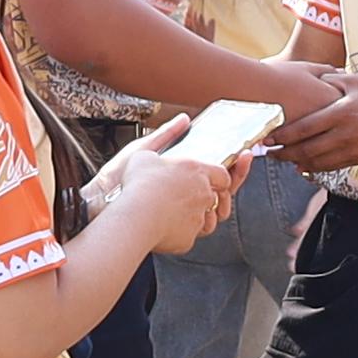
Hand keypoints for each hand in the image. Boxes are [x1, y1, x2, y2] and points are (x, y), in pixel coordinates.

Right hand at [98, 126, 243, 253]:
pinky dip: (182, 232)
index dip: (221, 177)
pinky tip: (167, 227)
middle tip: (196, 198)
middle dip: (212, 198)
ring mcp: (199, 218)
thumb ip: (167, 134)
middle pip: (219, 198)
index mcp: (197, 171)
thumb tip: (183, 120)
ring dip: (199, 217)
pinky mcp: (189, 238)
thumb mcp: (146, 150)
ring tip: (179, 213)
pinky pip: (190, 235)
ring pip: (207, 220)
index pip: (223, 174)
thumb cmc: (138, 184)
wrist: (134, 217)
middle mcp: (204, 194)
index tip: (216, 179)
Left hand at [260, 71, 357, 172]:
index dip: (284, 135)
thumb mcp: (356, 81)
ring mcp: (352, 149)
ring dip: (297, 162)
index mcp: (341, 113)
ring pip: (317, 162)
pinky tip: (302, 166)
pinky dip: (314, 168)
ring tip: (282, 159)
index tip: (268, 137)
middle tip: (268, 152)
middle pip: (307, 149)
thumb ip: (331, 79)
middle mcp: (344, 134)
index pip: (305, 128)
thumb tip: (311, 79)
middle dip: (284, 153)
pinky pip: (331, 167)